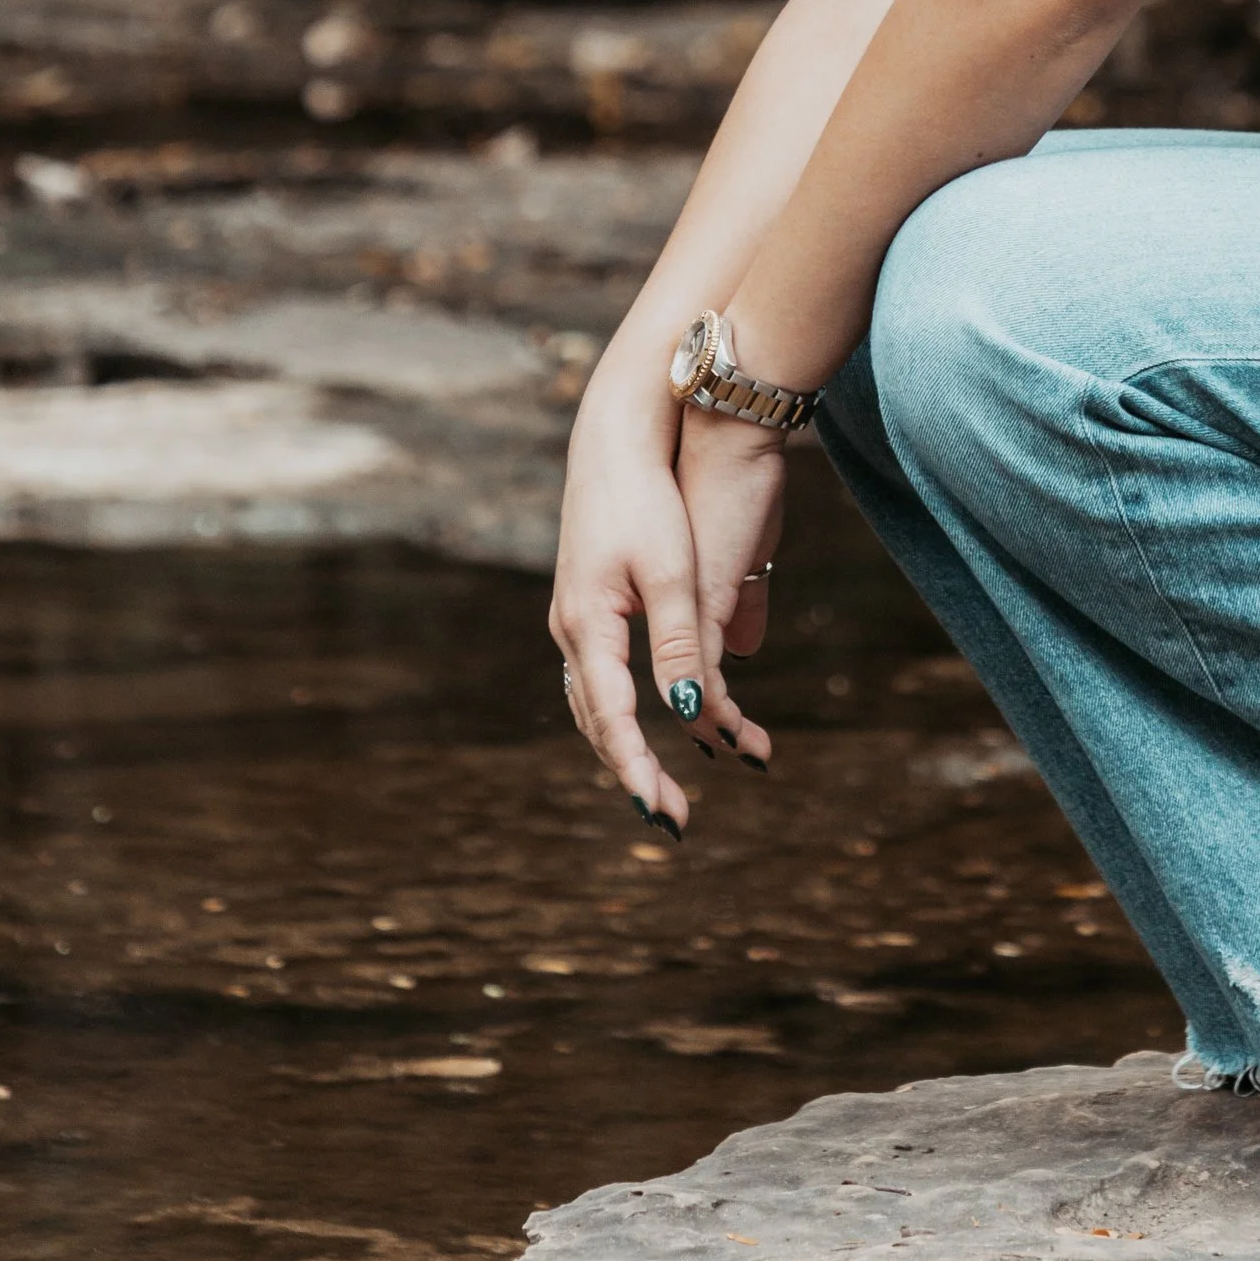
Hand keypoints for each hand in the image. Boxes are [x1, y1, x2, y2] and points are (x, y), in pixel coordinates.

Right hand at [549, 393, 781, 827]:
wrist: (614, 443)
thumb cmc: (646, 500)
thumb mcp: (671, 571)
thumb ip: (679, 640)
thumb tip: (688, 709)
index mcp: (589, 625)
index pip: (612, 717)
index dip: (637, 768)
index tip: (661, 812)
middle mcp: (571, 630)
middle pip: (597, 721)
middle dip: (634, 771)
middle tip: (672, 818)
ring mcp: (573, 619)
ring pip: (593, 705)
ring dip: (624, 748)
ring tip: (660, 788)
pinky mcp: (585, 606)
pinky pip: (598, 679)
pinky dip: (619, 714)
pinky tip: (639, 727)